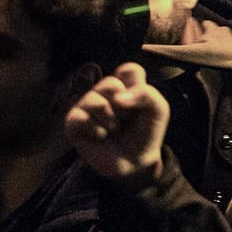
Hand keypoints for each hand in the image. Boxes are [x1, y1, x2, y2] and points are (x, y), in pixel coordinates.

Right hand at [65, 63, 167, 182]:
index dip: (137, 86)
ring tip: (115, 129)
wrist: (135, 162)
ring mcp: (87, 105)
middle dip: (125, 107)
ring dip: (111, 120)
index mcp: (126, 84)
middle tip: (127, 119)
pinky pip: (79, 117)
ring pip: (94, 100)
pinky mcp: (73, 122)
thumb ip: (147, 94)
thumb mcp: (158, 110)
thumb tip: (118, 98)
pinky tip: (101, 136)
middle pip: (110, 83)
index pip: (128, 70)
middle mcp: (104, 91)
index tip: (141, 103)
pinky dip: (95, 129)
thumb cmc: (146, 133)